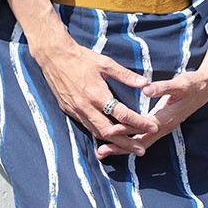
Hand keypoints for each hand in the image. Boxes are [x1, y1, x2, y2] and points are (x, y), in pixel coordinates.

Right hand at [30, 23, 158, 156]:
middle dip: (127, 143)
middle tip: (142, 150)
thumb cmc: (81, 58)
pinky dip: (99, 134)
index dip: (139, 123)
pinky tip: (108, 137)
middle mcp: (86, 107)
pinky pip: (87, 127)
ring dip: (114, 142)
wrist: (54, 57)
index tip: (153, 127)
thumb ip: (126, 76)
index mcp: (97, 95)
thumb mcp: (106, 63)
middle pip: (110, 132)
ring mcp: (76, 111)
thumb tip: (145, 83)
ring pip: (97, 133)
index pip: (122, 115)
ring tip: (128, 147)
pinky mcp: (69, 111)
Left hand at [95, 70, 207, 159]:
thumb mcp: (179, 84)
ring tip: (104, 152)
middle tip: (101, 152)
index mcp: (166, 118)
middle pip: (138, 142)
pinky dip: (130, 142)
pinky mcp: (160, 125)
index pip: (141, 127)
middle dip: (120, 147)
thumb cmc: (191, 85)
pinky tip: (119, 142)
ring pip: (140, 142)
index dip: (125, 129)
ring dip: (122, 148)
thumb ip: (162, 87)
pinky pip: (143, 138)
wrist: (205, 88)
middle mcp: (163, 127)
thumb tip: (147, 90)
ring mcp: (162, 128)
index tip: (110, 131)